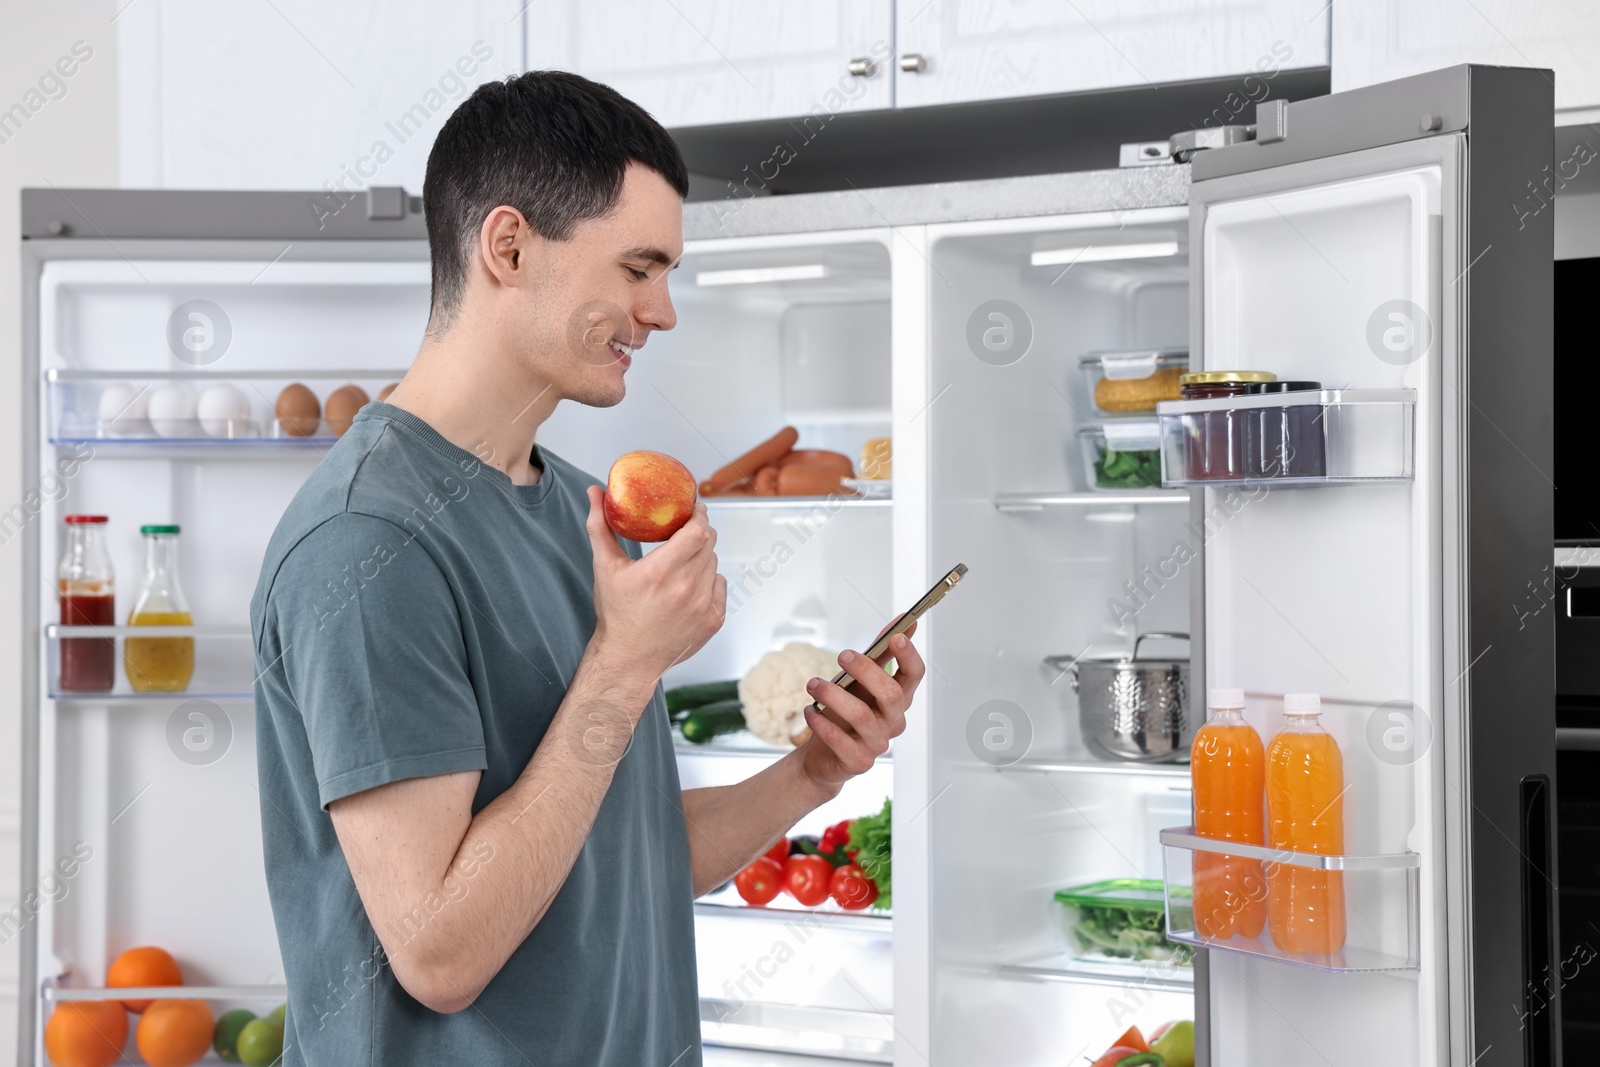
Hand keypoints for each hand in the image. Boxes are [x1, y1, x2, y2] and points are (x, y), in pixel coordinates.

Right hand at [585, 487, 725, 699]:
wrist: (628, 658)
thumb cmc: (616, 612)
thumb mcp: (604, 567)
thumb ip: (600, 526)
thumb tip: (594, 491)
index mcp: (660, 572)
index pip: (698, 531)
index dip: (699, 515)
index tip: (693, 508)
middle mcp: (686, 588)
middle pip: (709, 543)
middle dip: (700, 531)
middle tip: (688, 528)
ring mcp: (703, 606)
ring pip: (714, 563)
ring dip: (702, 556)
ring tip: (682, 561)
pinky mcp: (713, 620)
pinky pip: (720, 585)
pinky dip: (708, 580)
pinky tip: (689, 585)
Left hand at [797, 621, 923, 792]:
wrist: (823, 755)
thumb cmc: (844, 712)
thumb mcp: (859, 679)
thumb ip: (880, 651)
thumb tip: (902, 620)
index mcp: (897, 698)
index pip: (914, 675)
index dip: (909, 656)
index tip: (896, 636)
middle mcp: (893, 721)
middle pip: (892, 694)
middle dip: (866, 671)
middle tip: (842, 655)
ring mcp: (879, 743)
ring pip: (862, 716)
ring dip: (834, 695)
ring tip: (813, 685)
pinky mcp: (860, 762)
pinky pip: (841, 741)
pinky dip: (822, 724)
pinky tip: (810, 712)